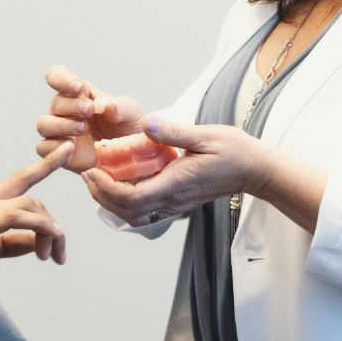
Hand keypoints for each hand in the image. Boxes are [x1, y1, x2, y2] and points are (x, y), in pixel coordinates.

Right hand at [0, 144, 74, 340]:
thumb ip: (8, 245)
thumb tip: (35, 242)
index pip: (16, 183)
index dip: (42, 166)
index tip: (66, 152)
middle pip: (28, 192)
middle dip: (53, 219)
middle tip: (60, 254)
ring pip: (28, 206)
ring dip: (50, 232)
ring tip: (52, 258)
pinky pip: (17, 217)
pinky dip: (40, 227)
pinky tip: (50, 244)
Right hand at [38, 65, 146, 173]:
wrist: (132, 157)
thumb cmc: (128, 128)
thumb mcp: (132, 113)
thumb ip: (122, 107)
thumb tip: (107, 106)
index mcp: (79, 93)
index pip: (57, 76)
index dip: (61, 79)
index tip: (79, 87)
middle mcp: (65, 111)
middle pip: (55, 102)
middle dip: (72, 105)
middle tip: (89, 109)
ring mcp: (59, 132)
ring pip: (44, 124)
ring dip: (61, 124)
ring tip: (83, 128)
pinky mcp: (59, 153)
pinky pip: (44, 148)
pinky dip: (54, 147)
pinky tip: (72, 147)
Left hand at [82, 116, 276, 226]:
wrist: (255, 171)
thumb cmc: (234, 151)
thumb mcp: (206, 135)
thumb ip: (175, 132)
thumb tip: (147, 124)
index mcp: (175, 184)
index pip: (131, 197)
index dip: (105, 187)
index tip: (92, 169)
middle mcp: (172, 200)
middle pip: (125, 211)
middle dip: (101, 194)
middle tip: (87, 172)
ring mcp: (174, 205)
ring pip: (133, 216)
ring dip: (111, 202)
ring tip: (98, 180)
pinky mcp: (177, 204)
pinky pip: (144, 212)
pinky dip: (125, 203)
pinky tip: (120, 185)